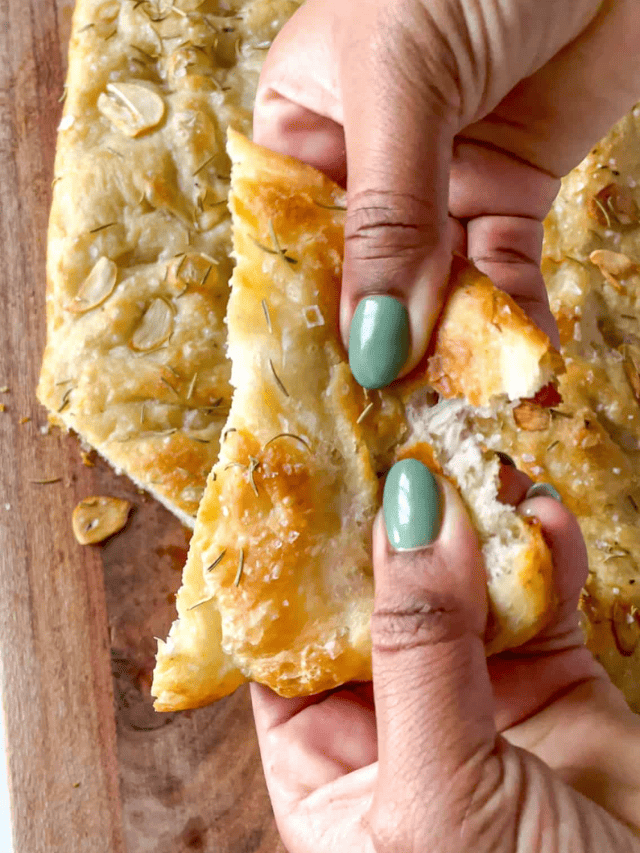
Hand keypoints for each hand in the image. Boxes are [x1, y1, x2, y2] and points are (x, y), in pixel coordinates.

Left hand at [251, 463, 639, 850]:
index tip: (300, 478)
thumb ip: (419, 651)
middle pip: (377, 601)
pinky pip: (542, 594)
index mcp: (330, 771)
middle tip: (389, 439)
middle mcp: (397, 724)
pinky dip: (543, 550)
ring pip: (461, 584)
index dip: (290, 566)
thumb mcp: (436, 797)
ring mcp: (480, 696)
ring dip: (470, 521)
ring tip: (469, 459)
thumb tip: (407, 511)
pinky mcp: (559, 681)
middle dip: (388, 526)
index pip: (287, 648)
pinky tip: (539, 513)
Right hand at [254, 0, 639, 386]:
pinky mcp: (510, 192)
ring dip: (453, 347)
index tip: (321, 386)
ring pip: (435, 286)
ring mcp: (440, 182)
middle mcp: (368, 162)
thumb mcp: (400, 77)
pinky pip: (502, 273)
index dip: (306, 313)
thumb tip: (373, 342)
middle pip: (365, 276)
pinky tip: (517, 366)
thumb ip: (388, 214)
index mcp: (308, 122)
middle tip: (396, 420)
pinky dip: (512, 320)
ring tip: (463, 410)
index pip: (294, 238)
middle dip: (383, 344)